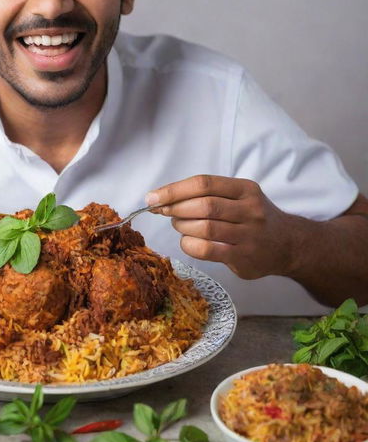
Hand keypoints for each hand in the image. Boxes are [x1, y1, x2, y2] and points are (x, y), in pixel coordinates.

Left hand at [145, 175, 295, 278]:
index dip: (173, 190)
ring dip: (182, 227)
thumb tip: (162, 198)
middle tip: (164, 212)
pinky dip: (189, 245)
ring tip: (179, 226)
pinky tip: (188, 242)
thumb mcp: (238, 196)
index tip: (152, 197)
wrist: (289, 245)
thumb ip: (206, 194)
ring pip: (204, 228)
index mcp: (245, 189)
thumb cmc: (252, 217)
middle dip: (175, 208)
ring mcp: (249, 234)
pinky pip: (207, 250)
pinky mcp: (244, 257)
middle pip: (203, 205)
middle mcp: (250, 209)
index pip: (204, 183)